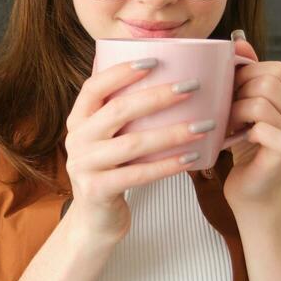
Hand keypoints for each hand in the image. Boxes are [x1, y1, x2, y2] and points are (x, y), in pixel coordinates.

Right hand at [63, 59, 213, 243]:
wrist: (95, 220)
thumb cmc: (112, 171)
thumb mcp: (107, 140)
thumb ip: (122, 115)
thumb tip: (165, 77)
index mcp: (78, 120)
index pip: (94, 87)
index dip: (122, 72)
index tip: (154, 60)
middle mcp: (76, 139)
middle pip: (118, 111)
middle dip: (157, 96)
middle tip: (191, 87)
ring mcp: (84, 165)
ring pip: (133, 143)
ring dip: (172, 132)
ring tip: (204, 125)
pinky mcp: (98, 190)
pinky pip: (139, 174)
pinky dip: (168, 165)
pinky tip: (193, 157)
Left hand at [221, 30, 280, 210]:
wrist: (249, 189)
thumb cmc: (244, 144)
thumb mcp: (244, 103)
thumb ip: (246, 73)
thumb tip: (238, 40)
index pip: (277, 68)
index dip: (247, 73)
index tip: (231, 90)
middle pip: (269, 82)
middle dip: (238, 91)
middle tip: (226, 109)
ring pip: (262, 103)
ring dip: (235, 111)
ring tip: (227, 124)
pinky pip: (262, 128)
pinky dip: (241, 131)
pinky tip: (233, 140)